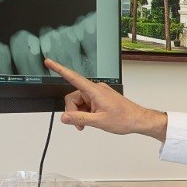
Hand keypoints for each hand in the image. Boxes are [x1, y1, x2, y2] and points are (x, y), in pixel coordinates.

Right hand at [44, 58, 167, 140]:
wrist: (138, 120)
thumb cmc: (125, 118)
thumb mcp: (99, 121)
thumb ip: (79, 119)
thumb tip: (64, 117)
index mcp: (95, 90)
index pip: (73, 77)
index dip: (59, 69)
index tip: (49, 62)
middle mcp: (95, 89)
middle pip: (73, 97)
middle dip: (73, 111)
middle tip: (79, 124)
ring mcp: (98, 94)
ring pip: (79, 102)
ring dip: (80, 114)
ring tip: (89, 123)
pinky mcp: (100, 99)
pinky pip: (86, 104)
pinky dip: (85, 113)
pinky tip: (92, 120)